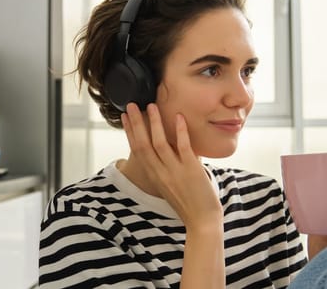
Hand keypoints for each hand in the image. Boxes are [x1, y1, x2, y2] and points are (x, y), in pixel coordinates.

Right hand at [121, 103, 221, 229]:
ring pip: (159, 143)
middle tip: (131, 105)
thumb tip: (166, 151)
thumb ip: (165, 170)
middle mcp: (160, 173)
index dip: (129, 132)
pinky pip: (183, 147)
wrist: (202, 222)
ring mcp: (175, 171)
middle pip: (142, 144)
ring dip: (155, 123)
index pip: (137, 150)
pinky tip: (178, 117)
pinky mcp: (191, 170)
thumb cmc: (189, 205)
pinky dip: (180, 131)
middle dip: (136, 123)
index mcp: (154, 176)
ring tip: (152, 106)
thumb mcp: (169, 186)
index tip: (124, 117)